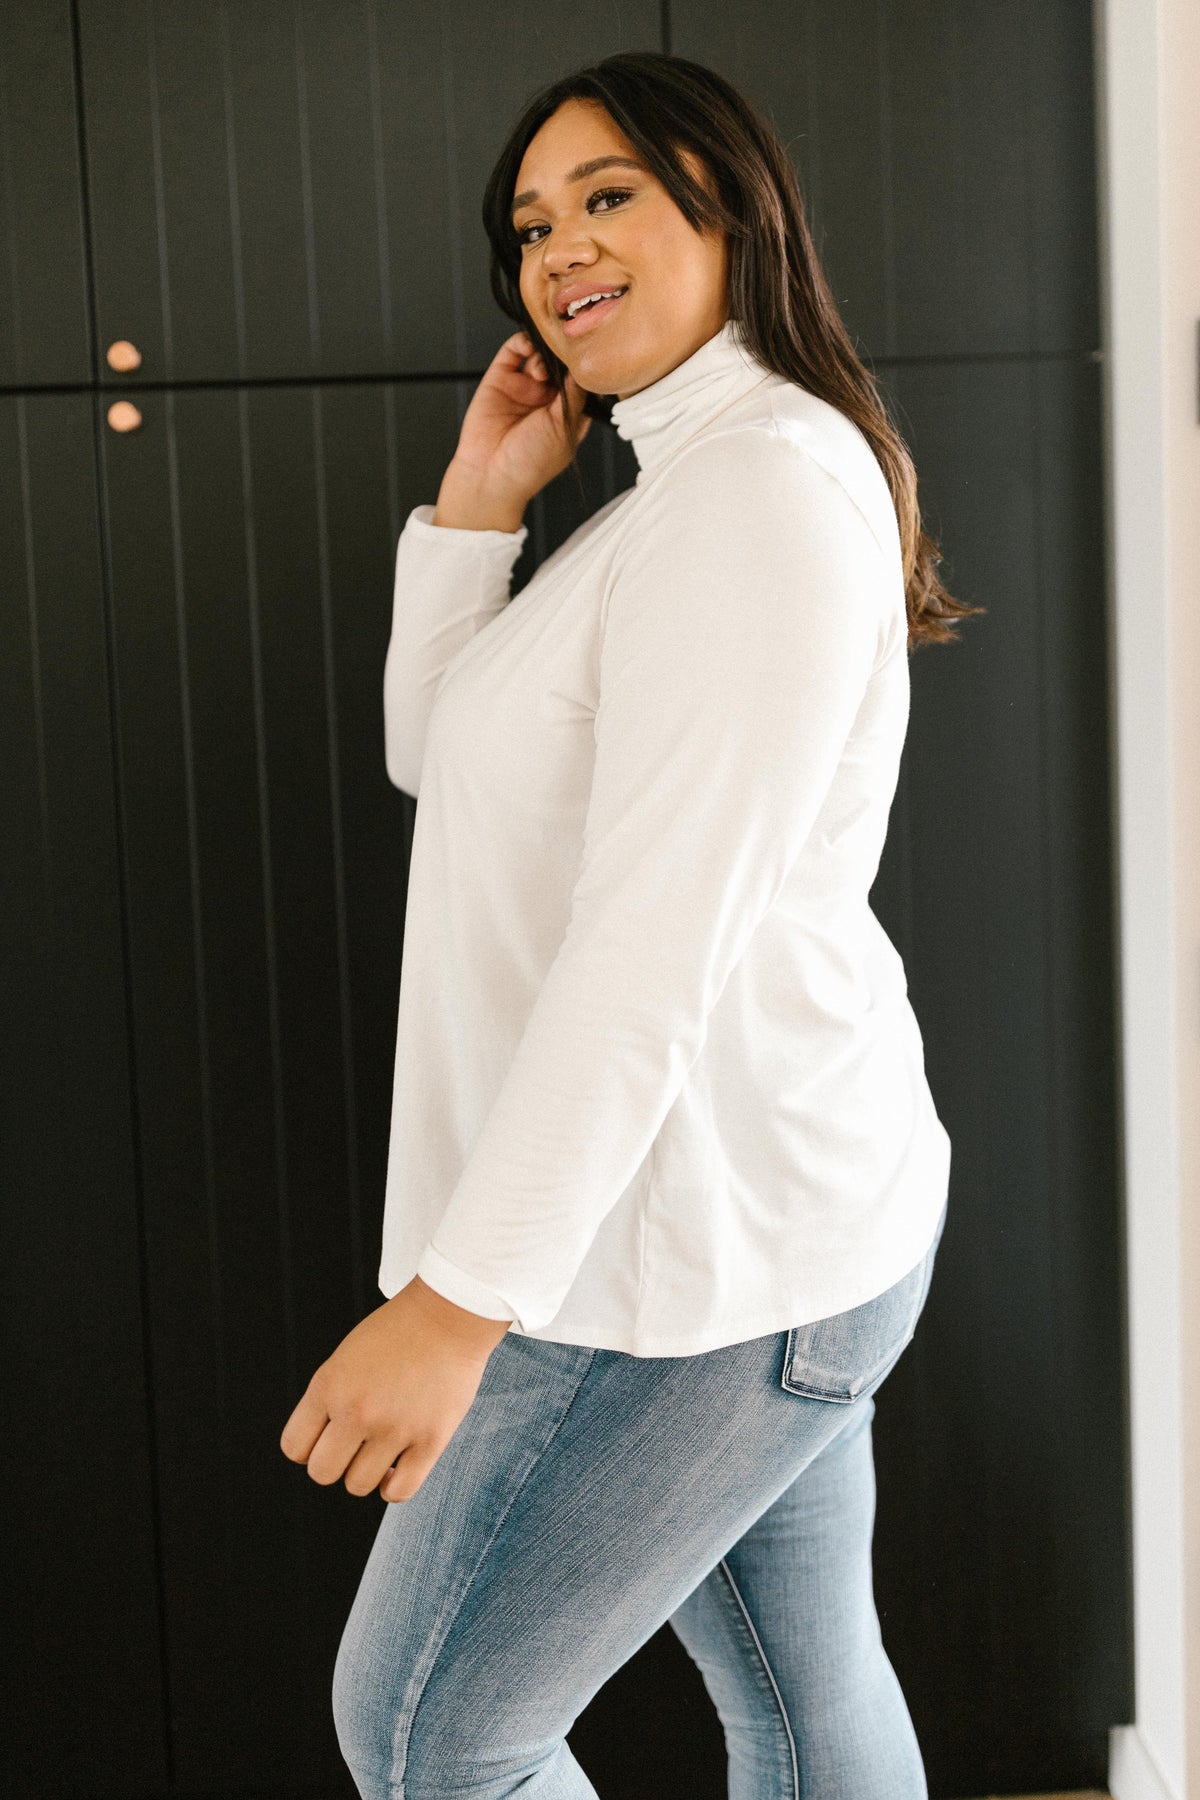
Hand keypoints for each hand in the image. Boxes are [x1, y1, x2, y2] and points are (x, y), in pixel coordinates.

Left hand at [279, 1276, 511, 1501]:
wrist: (448, 1314)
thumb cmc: (396, 1334)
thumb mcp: (346, 1358)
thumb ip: (329, 1400)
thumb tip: (321, 1449)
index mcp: (328, 1386)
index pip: (294, 1447)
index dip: (309, 1447)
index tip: (328, 1436)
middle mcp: (356, 1411)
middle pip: (322, 1473)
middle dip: (335, 1463)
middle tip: (355, 1444)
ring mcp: (394, 1428)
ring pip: (358, 1485)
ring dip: (366, 1473)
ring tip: (381, 1450)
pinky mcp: (430, 1440)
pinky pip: (399, 1492)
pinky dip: (392, 1488)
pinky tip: (398, 1467)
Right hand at [434, 330, 591, 528]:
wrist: (491, 474)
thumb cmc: (531, 462)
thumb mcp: (565, 428)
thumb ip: (575, 395)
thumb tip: (584, 367)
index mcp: (568, 414)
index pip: (583, 382)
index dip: (587, 369)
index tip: (592, 359)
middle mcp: (547, 399)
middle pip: (562, 364)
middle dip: (565, 357)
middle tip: (565, 357)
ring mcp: (524, 387)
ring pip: (540, 354)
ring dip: (545, 352)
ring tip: (542, 369)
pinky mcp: (501, 378)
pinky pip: (514, 350)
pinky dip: (523, 341)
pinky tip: (529, 345)